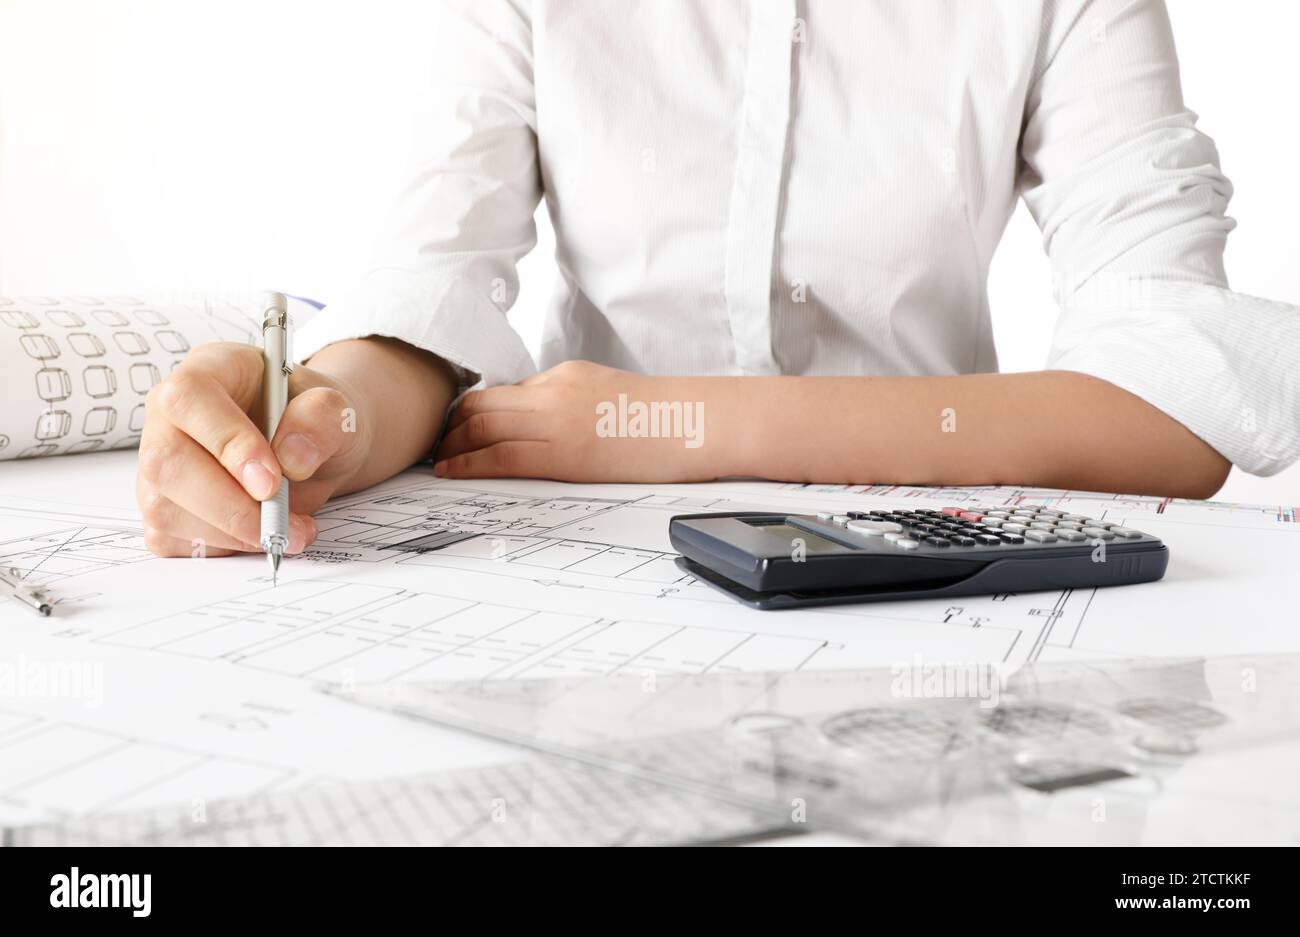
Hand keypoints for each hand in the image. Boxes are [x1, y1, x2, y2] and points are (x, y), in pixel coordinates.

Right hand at [137, 342, 369, 556]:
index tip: (272, 483)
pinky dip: (221, 548)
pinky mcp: (163, 505)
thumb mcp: (337, 409)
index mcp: (210, 370)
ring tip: (288, 530)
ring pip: (164, 509)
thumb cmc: (315, 421)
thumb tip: (292, 458)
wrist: (313, 450)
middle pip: (166, 462)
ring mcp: (160, 462)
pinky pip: (171, 540)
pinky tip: (258, 535)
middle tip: (284, 525)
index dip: (227, 443)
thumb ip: (322, 420)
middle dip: (230, 507)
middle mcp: (170, 415)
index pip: (190, 397)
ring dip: (232, 535)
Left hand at [434, 360, 725, 481]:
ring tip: (436, 461)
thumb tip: (543, 426)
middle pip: (480, 404)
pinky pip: (499, 456)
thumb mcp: (608, 397)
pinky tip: (451, 473)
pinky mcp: (562, 452)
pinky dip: (466, 464)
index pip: (504, 394)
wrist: (693, 423)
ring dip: (450, 445)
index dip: (470, 413)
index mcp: (565, 376)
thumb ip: (571, 405)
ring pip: (481, 427)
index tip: (455, 429)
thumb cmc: (663, 419)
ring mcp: (555, 419)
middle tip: (434, 445)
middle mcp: (552, 392)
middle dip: (449, 426)